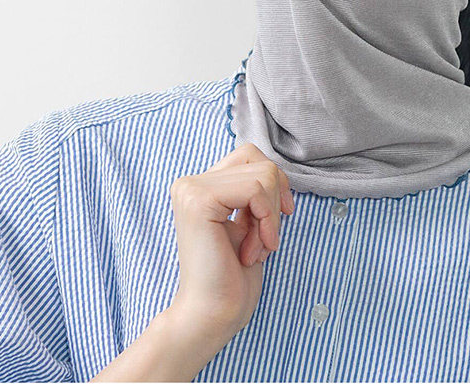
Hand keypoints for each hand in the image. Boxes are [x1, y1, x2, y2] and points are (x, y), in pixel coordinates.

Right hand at [166, 142, 294, 354]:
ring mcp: (191, 188)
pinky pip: (255, 190)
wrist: (213, 314)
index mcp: (200, 185)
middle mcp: (190, 182)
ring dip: (270, 216)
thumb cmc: (234, 274)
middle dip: (274, 201)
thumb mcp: (249, 220)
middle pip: (260, 162)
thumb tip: (274, 167)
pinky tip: (253, 249)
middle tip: (263, 238)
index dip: (275, 184)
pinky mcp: (199, 199)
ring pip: (263, 175)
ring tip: (255, 247)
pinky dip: (267, 220)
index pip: (252, 156)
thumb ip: (253, 190)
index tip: (280, 216)